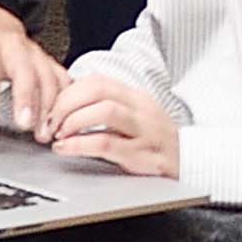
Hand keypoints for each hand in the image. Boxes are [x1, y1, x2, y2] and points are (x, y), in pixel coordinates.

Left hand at [0, 5, 64, 136]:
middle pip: (25, 71)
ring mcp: (34, 53)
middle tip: (24, 125)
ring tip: (42, 132)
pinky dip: (64, 99)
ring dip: (47, 105)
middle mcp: (13, 46)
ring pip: (47, 76)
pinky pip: (62, 77)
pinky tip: (60, 119)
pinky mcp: (48, 61)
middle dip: (26, 99)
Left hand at [40, 72, 178, 175]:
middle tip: (50, 121)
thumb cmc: (155, 140)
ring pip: (104, 111)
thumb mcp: (135, 115)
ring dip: (73, 121)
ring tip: (58, 134)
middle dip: (66, 104)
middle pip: (97, 90)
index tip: (51, 107)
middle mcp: (140, 108)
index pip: (97, 80)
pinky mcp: (141, 154)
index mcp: (135, 96)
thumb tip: (67, 104)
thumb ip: (107, 106)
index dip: (68, 91)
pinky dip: (79, 145)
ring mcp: (143, 130)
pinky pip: (106, 143)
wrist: (191, 161)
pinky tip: (66, 148)